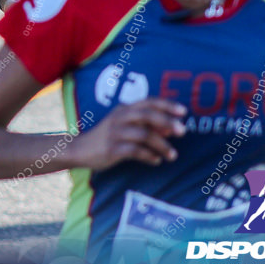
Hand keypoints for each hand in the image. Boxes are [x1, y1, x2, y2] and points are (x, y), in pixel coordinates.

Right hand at [71, 98, 186, 170]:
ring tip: (172, 155)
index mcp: (124, 109)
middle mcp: (119, 118)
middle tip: (183, 132)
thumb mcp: (126, 126)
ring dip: (162, 145)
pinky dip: (149, 156)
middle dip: (167, 121)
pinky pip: (135, 151)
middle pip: (146, 115)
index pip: (148, 102)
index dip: (167, 105)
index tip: (184, 112)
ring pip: (143, 135)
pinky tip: (156, 161)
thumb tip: (171, 128)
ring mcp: (115, 133)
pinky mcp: (111, 149)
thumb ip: (146, 126)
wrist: (80, 149)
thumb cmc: (108, 136)